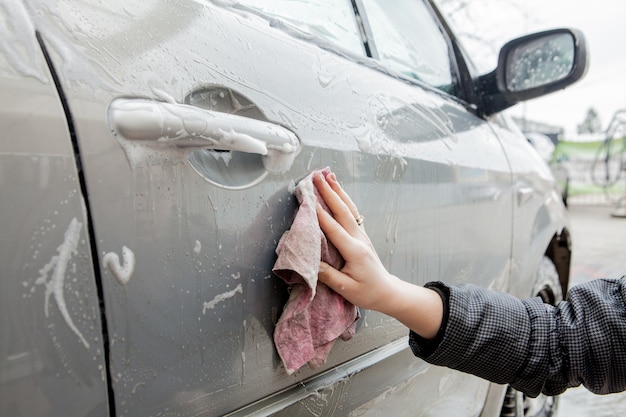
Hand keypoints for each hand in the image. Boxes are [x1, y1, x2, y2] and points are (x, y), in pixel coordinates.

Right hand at [313, 171, 442, 338]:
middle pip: (342, 210)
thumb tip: (311, 262)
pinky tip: (338, 192)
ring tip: (328, 175)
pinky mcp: (361, 235)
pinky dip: (344, 199)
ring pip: (349, 208)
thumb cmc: (367, 292)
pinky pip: (351, 213)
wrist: (387, 291)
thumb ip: (328, 275)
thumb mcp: (346, 288)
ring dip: (338, 190)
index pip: (334, 228)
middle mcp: (359, 238)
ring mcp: (362, 235)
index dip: (320, 214)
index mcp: (354, 250)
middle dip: (329, 192)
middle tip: (316, 176)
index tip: (309, 199)